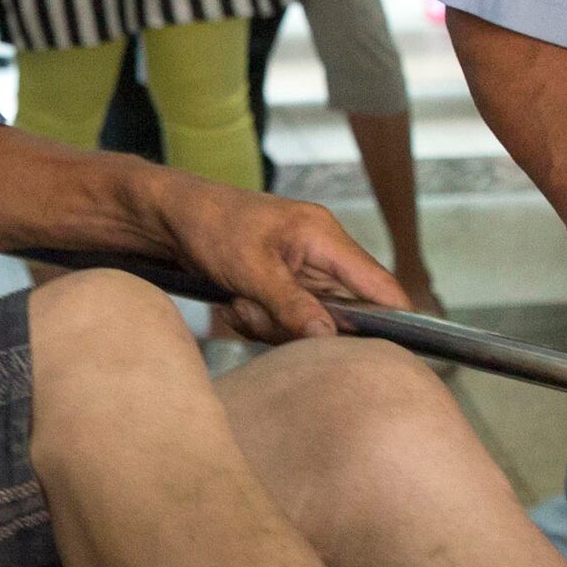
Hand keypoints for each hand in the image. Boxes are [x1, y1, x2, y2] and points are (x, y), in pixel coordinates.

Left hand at [159, 176, 405, 343]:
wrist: (171, 215)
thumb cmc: (211, 225)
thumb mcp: (250, 269)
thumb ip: (292, 305)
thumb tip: (330, 337)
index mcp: (324, 237)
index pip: (379, 283)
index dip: (395, 317)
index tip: (394, 351)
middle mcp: (321, 254)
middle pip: (341, 314)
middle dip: (299, 326)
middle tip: (257, 312)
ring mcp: (302, 271)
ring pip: (309, 322)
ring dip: (271, 323)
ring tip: (238, 302)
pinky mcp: (283, 285)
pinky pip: (286, 319)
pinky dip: (259, 319)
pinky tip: (234, 302)